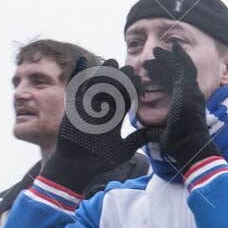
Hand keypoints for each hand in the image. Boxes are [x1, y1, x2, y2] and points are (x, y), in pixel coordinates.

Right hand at [39, 57, 145, 192]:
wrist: (77, 167)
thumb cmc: (100, 160)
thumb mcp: (123, 150)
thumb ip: (137, 140)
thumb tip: (154, 132)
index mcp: (114, 118)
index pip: (125, 100)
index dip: (132, 89)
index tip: (139, 79)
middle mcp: (102, 110)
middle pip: (112, 90)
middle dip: (120, 79)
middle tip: (129, 68)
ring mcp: (87, 107)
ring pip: (97, 86)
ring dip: (104, 72)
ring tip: (111, 61)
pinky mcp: (73, 107)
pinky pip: (75, 88)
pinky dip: (77, 74)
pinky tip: (82, 60)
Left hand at [141, 42, 218, 172]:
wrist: (188, 145)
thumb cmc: (177, 144)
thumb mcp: (161, 134)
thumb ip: (153, 131)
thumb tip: (144, 134)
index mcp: (184, 103)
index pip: (172, 84)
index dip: (160, 75)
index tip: (149, 70)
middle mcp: (191, 94)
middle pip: (177, 73)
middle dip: (164, 63)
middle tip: (153, 55)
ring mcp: (191, 90)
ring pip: (181, 68)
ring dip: (169, 57)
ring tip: (158, 49)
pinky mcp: (190, 88)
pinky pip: (186, 67)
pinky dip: (180, 56)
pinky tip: (173, 46)